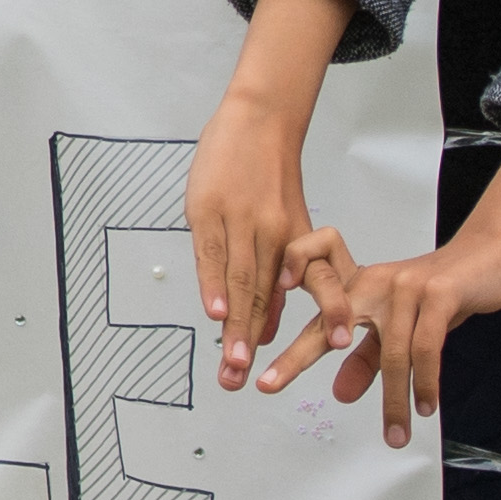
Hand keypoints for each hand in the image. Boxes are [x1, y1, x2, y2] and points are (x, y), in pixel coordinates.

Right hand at [185, 93, 317, 388]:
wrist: (260, 121)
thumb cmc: (270, 175)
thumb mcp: (285, 222)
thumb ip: (276, 274)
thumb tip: (263, 328)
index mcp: (293, 241)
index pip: (284, 295)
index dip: (276, 331)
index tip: (270, 367)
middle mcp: (271, 234)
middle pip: (258, 296)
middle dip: (246, 341)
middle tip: (237, 378)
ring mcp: (239, 220)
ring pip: (238, 280)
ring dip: (232, 324)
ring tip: (228, 360)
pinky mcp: (207, 206)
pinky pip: (211, 253)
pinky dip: (212, 283)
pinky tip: (214, 310)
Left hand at [257, 228, 500, 445]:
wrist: (487, 259)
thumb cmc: (438, 294)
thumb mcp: (397, 326)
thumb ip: (367, 357)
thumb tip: (339, 394)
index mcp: (356, 287)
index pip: (313, 314)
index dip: (285, 337)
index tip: (263, 366)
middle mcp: (372, 284)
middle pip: (328, 323)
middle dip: (296, 357)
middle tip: (268, 386)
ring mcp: (405, 287)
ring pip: (391, 352)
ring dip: (395, 399)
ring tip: (395, 435)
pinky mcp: (440, 293)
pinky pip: (427, 345)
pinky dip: (427, 381)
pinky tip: (426, 406)